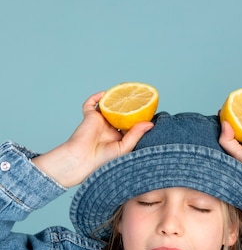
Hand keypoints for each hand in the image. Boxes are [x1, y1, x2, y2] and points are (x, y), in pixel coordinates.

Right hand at [33, 92, 153, 186]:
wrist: (83, 160)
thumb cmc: (103, 159)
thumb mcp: (124, 147)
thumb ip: (136, 134)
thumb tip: (150, 124)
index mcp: (118, 138)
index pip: (129, 125)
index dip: (137, 118)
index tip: (148, 111)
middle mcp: (109, 128)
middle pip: (120, 113)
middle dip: (127, 105)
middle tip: (138, 96)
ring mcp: (99, 122)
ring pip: (107, 106)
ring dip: (114, 98)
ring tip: (124, 90)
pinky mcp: (89, 117)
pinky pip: (90, 104)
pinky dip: (95, 97)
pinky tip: (104, 94)